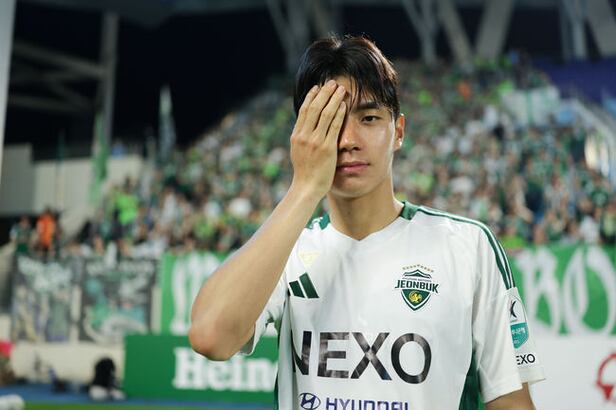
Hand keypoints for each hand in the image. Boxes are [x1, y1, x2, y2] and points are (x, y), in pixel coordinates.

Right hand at [289, 79, 346, 199]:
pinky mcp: (326, 148)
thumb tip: (306, 127)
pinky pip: (334, 126)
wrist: (307, 187)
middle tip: (332, 82)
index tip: (318, 87)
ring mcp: (315, 141)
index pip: (304, 111)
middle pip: (314, 108)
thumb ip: (302, 138)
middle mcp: (304, 136)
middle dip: (324, 93)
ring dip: (334, 99)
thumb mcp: (299, 152)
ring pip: (325, 114)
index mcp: (296, 136)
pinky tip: (344, 105)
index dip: (311, 97)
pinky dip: (339, 114)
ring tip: (341, 89)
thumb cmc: (305, 172)